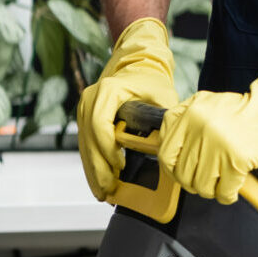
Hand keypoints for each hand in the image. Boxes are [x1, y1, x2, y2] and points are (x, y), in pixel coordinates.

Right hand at [76, 18, 177, 200]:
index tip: (120, 166)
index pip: (100, 125)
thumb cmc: (151, 80)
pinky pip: (86, 145)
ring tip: (103, 192)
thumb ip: (164, 116)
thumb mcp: (163, 94)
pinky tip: (99, 181)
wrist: (138, 64)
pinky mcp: (85, 118)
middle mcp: (90, 100)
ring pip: (84, 146)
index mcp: (107, 92)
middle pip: (89, 140)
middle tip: (109, 191)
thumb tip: (172, 141)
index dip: (108, 149)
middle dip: (98, 168)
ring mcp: (85, 109)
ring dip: (93, 171)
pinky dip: (92, 163)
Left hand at [158, 24, 257, 203]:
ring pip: (201, 184)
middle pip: (183, 173)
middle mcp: (201, 128)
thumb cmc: (247, 109)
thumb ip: (185, 119)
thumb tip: (164, 143)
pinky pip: (223, 190)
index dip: (172, 169)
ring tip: (220, 185)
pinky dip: (227, 195)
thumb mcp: (209, 103)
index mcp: (191, 113)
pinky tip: (233, 190)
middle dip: (193, 182)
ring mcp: (218, 144)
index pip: (166, 152)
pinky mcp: (236, 159)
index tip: (181, 172)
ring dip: (211, 191)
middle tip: (205, 181)